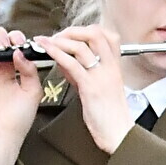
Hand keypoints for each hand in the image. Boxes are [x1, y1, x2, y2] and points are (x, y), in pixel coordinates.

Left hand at [40, 26, 129, 152]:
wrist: (119, 134)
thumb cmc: (109, 116)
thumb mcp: (98, 88)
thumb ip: (83, 73)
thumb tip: (66, 60)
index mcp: (114, 67)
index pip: (107, 36)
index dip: (88, 30)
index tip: (73, 36)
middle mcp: (109, 68)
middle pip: (95, 34)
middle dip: (73, 31)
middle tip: (58, 36)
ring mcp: (101, 77)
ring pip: (81, 46)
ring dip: (60, 40)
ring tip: (47, 43)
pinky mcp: (91, 88)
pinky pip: (72, 64)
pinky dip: (56, 53)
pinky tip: (46, 51)